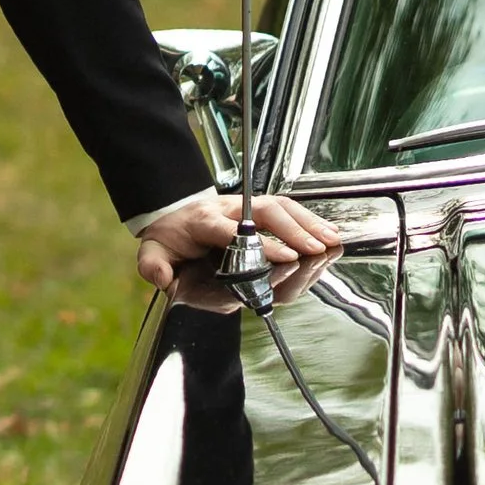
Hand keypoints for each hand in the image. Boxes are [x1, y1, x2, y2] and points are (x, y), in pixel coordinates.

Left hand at [135, 188, 346, 294]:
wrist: (172, 213)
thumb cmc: (170, 236)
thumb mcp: (153, 251)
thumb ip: (154, 265)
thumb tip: (164, 278)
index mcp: (204, 222)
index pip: (236, 231)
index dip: (263, 243)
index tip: (286, 257)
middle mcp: (229, 209)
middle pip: (267, 213)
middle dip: (294, 230)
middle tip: (316, 249)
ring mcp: (245, 207)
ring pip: (281, 207)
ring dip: (307, 223)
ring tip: (330, 241)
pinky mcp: (258, 208)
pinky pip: (287, 209)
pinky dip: (309, 219)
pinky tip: (327, 233)